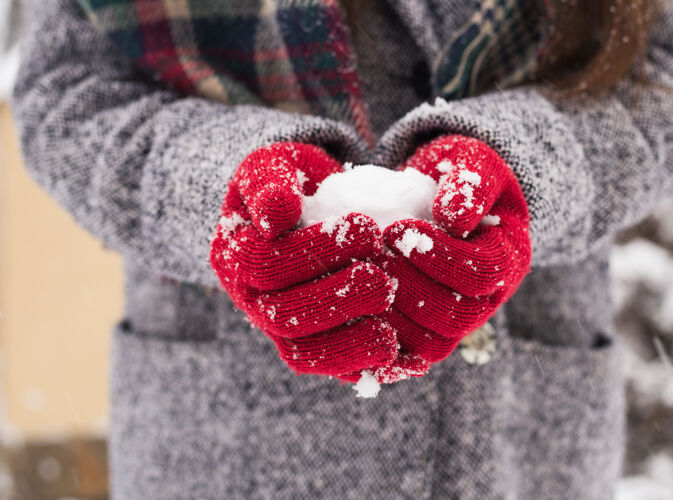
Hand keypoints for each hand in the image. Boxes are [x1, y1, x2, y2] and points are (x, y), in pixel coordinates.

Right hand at [210, 143, 397, 377]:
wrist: (305, 206)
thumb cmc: (290, 181)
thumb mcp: (273, 164)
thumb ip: (268, 182)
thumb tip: (277, 214)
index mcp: (234, 256)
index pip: (265, 263)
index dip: (315, 250)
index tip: (368, 226)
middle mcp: (250, 299)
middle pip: (283, 316)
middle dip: (337, 299)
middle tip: (384, 279)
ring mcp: (278, 328)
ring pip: (303, 353)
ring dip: (349, 344)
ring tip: (391, 328)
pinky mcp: (310, 347)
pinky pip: (329, 369)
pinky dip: (361, 366)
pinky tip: (398, 354)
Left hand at [378, 134, 531, 364]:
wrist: (440, 194)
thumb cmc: (458, 172)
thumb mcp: (472, 161)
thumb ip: (470, 182)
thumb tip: (453, 218)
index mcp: (510, 257)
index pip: (483, 273)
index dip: (439, 256)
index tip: (396, 230)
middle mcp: (490, 299)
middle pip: (457, 318)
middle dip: (410, 288)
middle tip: (371, 258)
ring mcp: (459, 321)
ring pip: (432, 345)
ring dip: (391, 315)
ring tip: (358, 279)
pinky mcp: (428, 333)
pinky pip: (408, 357)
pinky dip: (379, 346)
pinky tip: (349, 318)